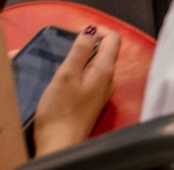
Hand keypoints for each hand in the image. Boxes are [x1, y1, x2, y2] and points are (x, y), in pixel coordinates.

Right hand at [31, 26, 118, 154]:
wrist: (60, 145)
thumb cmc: (61, 112)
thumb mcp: (66, 75)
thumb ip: (80, 50)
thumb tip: (90, 29)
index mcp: (105, 70)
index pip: (113, 39)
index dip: (97, 29)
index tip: (78, 31)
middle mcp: (108, 80)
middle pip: (105, 51)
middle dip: (87, 44)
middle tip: (66, 45)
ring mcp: (101, 92)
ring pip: (96, 66)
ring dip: (81, 58)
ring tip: (61, 60)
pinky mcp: (92, 102)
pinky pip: (89, 79)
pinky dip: (78, 72)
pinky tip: (63, 78)